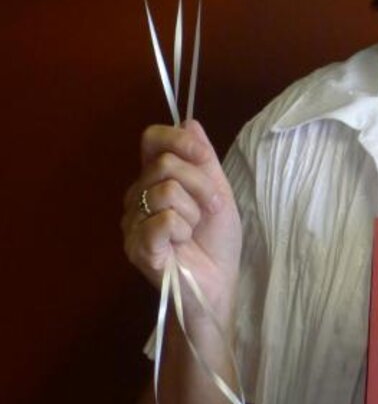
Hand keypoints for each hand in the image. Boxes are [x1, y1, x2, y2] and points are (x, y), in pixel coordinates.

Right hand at [122, 120, 241, 329]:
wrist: (218, 283)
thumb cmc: (216, 241)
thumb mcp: (218, 191)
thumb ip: (203, 158)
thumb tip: (189, 121)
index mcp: (155, 179)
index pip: (152, 139)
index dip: (178, 141)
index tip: (203, 157)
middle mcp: (137, 195)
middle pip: (165, 164)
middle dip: (201, 185)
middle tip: (211, 208)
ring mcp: (132, 221)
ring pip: (166, 191)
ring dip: (194, 212)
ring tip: (193, 231)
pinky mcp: (136, 246)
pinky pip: (163, 219)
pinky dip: (182, 230)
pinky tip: (181, 245)